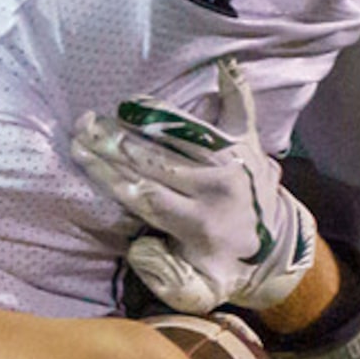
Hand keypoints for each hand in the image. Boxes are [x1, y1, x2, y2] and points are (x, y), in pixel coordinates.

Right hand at [70, 60, 316, 311]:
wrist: (278, 255)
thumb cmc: (223, 272)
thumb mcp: (196, 292)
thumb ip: (163, 277)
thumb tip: (139, 244)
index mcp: (198, 223)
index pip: (144, 194)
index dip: (110, 174)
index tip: (81, 155)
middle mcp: (215, 188)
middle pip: (155, 161)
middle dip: (114, 143)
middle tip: (82, 126)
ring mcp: (234, 161)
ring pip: (183, 134)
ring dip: (146, 118)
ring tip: (114, 107)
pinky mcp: (250, 145)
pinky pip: (241, 112)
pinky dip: (234, 88)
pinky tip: (222, 66)